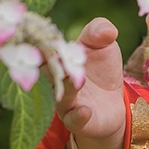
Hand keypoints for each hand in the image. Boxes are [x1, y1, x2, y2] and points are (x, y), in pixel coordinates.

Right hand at [55, 17, 124, 148]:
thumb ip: (97, 32)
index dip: (42, 37)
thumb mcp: (100, 45)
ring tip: (71, 81)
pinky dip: (79, 115)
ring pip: (60, 95)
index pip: (48, 43)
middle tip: (49, 50)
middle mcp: (59, 79)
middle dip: (49, 62)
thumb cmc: (100, 68)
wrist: (111, 108)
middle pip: (48, 71)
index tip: (38, 30)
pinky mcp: (84, 121)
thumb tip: (106, 26)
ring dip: (64, 88)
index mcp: (62, 56)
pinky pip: (77, 120)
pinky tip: (84, 112)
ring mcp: (69, 102)